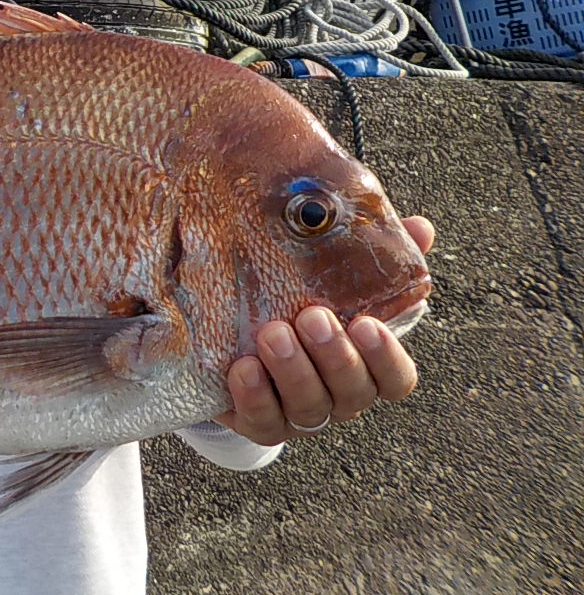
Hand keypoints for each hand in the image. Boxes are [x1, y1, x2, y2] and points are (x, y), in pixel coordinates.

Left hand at [213, 215, 435, 444]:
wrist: (229, 344)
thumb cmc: (294, 306)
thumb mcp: (330, 280)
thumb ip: (374, 258)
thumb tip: (420, 228)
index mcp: (364, 365)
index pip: (396, 378)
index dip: (386, 357)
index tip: (366, 323)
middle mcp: (338, 396)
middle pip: (353, 391)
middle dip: (335, 356)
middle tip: (312, 316)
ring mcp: (299, 413)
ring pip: (310, 407)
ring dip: (293, 371)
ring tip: (272, 333)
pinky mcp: (258, 422)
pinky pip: (263, 421)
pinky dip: (255, 396)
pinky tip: (244, 368)